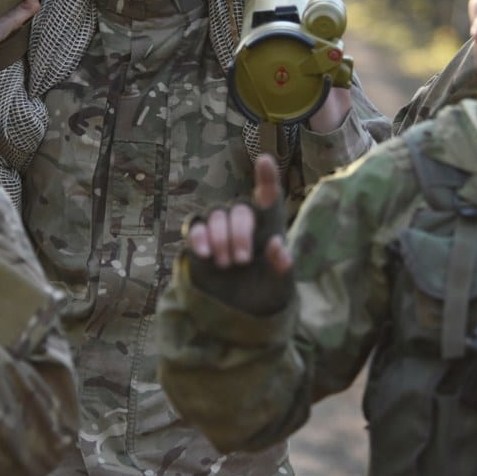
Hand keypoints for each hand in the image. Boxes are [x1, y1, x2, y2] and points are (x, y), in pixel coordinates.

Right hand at [184, 154, 293, 314]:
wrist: (234, 314)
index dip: (266, 178)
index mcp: (269, 226)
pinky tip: (204, 254)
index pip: (269, 197)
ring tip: (225, 264)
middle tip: (243, 261)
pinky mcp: (198, 238)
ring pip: (216, 213)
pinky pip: (194, 226)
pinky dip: (199, 237)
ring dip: (220, 237)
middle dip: (240, 233)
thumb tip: (277, 245)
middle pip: (240, 209)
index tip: (265, 160)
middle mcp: (244, 221)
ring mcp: (219, 227)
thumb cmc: (264, 295)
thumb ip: (282, 268)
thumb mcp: (279, 287)